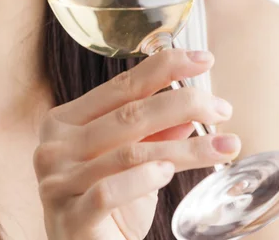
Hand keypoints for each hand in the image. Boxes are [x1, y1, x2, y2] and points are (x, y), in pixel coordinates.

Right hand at [34, 49, 241, 239]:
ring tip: (223, 145)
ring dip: (185, 147)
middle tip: (222, 108)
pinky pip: (109, 191)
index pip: (120, 86)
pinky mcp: (69, 218)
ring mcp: (57, 181)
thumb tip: (190, 113)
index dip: (163, 68)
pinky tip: (169, 172)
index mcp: (64, 121)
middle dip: (184, 104)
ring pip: (130, 151)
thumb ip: (152, 135)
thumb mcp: (130, 165)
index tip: (202, 59)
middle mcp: (54, 145)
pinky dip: (143, 179)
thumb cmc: (105, 209)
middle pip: (129, 114)